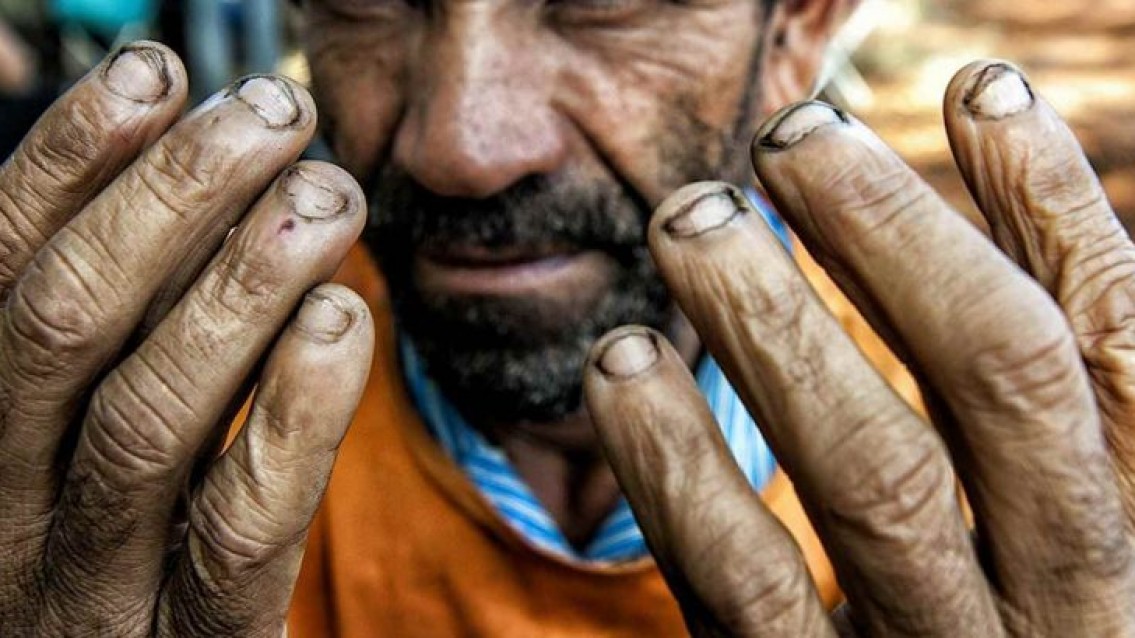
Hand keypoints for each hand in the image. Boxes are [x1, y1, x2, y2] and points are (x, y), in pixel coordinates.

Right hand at [0, 43, 373, 634]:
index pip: (3, 274)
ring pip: (146, 417)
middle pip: (65, 325)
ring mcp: (92, 589)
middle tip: (274, 115)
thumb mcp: (92, 437)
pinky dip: (294, 413)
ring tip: (329, 195)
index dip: (69, 161)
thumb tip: (159, 176)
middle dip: (170, 197)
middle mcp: (6, 513)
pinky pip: (239, 528)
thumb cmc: (133, 554)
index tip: (156, 70)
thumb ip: (117, 328)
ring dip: (241, 284)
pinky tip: (342, 322)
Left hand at [584, 61, 1134, 635]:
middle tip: (788, 133)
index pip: (1120, 344)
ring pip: (873, 474)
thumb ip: (1061, 422)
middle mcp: (1077, 601)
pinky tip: (625, 365)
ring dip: (773, 325)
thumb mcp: (1077, 532)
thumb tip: (1027, 235)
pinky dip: (680, 465)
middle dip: (895, 236)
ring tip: (689, 218)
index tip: (979, 84)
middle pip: (1001, 381)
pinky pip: (747, 586)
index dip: (1055, 202)